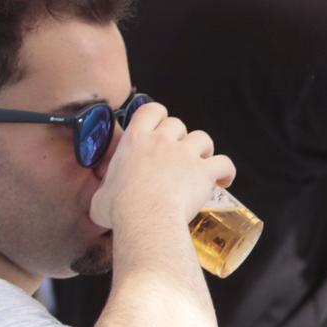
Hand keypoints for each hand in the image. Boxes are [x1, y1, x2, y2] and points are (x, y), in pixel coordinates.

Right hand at [89, 101, 233, 230]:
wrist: (145, 217)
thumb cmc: (119, 210)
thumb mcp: (101, 197)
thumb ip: (105, 192)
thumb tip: (101, 204)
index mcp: (135, 140)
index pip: (151, 110)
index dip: (159, 116)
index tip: (160, 128)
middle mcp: (161, 141)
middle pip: (178, 124)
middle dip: (180, 137)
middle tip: (178, 157)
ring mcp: (185, 154)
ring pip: (203, 138)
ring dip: (204, 150)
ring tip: (201, 166)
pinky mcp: (204, 171)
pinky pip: (224, 163)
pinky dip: (226, 171)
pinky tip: (224, 181)